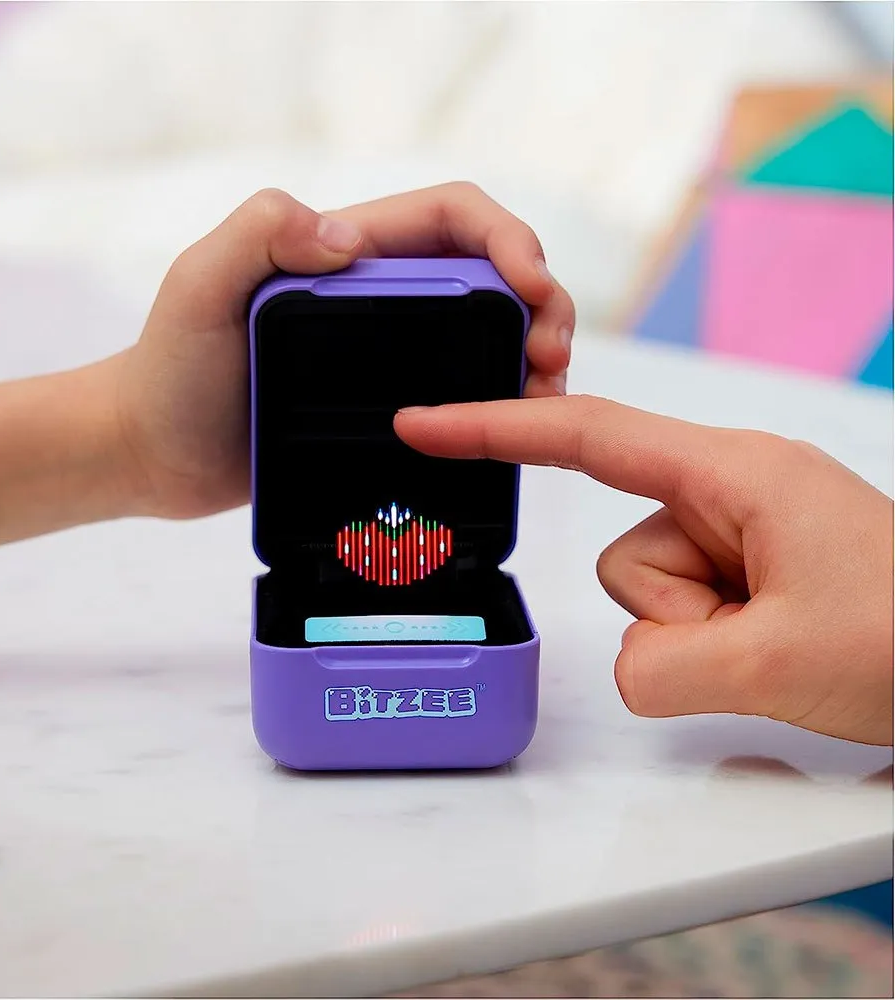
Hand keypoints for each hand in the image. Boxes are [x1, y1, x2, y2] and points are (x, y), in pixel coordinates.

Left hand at [116, 183, 574, 518]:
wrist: (156, 455)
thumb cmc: (168, 373)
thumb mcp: (198, 287)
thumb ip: (258, 235)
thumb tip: (347, 237)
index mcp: (345, 254)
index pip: (451, 218)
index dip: (507, 239)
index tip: (531, 287)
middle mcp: (376, 297)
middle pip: (488, 275)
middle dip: (540, 301)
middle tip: (551, 356)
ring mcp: (386, 356)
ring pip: (483, 337)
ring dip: (529, 354)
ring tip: (546, 395)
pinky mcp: (387, 411)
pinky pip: (458, 394)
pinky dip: (497, 403)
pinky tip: (511, 427)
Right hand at [395, 395, 893, 745]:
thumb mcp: (779, 661)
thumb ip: (663, 668)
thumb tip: (630, 668)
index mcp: (734, 474)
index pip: (586, 436)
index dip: (494, 428)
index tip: (424, 422)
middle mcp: (729, 493)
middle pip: (624, 555)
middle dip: (670, 618)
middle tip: (758, 640)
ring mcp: (740, 536)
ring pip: (649, 596)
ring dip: (698, 639)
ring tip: (778, 646)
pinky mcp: (747, 574)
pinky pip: (681, 617)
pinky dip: (713, 648)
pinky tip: (777, 650)